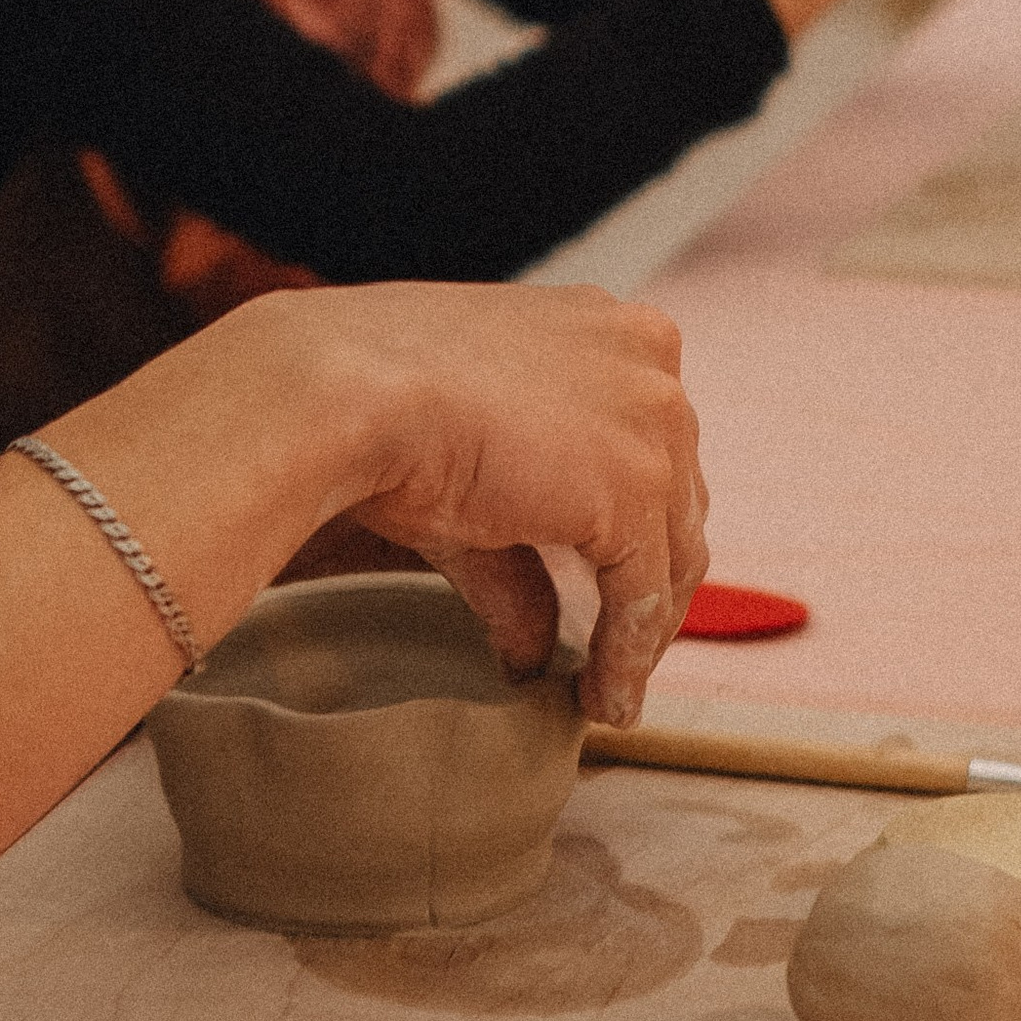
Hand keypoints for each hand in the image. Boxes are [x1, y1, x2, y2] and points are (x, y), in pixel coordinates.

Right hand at [296, 282, 708, 728]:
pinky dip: (626, 654)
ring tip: (608, 689)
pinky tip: (602, 695)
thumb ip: (518, 555)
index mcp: (605, 325)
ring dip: (641, 629)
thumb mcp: (469, 471)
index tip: (610, 585)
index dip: (634, 522)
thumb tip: (532, 648)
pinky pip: (646, 594)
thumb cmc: (377, 403)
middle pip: (674, 494)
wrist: (346, 391)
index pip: (647, 439)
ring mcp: (650, 419)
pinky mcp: (636, 486)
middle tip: (615, 647)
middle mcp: (646, 357)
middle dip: (646, 577)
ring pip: (672, 548)